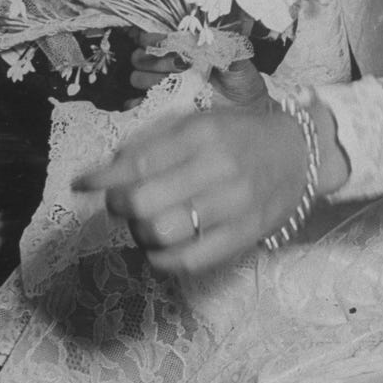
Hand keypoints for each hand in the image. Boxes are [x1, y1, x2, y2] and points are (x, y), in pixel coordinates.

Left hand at [74, 102, 313, 274]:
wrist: (301, 152)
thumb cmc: (241, 133)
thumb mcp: (199, 121)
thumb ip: (154, 140)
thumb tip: (109, 166)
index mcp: (202, 133)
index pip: (139, 163)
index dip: (103, 178)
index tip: (82, 184)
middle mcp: (218, 168)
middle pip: (145, 203)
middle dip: (119, 206)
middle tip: (119, 203)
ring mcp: (233, 206)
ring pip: (163, 234)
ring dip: (139, 233)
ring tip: (142, 223)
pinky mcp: (244, 236)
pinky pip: (189, 261)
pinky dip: (162, 259)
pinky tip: (158, 246)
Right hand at [126, 30, 268, 109]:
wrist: (248, 111)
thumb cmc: (242, 81)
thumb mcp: (237, 58)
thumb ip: (223, 46)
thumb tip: (208, 38)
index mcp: (185, 49)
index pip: (156, 39)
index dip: (153, 40)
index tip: (158, 44)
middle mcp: (171, 66)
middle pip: (142, 58)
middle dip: (154, 60)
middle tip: (176, 66)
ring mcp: (167, 87)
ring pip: (138, 78)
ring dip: (149, 79)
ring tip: (172, 84)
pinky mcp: (166, 109)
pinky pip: (141, 105)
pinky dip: (136, 104)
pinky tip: (144, 104)